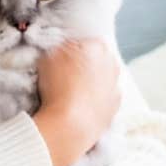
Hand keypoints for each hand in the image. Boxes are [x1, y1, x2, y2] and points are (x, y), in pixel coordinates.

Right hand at [36, 37, 121, 155]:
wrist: (71, 124)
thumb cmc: (58, 86)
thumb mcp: (49, 56)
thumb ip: (59, 47)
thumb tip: (65, 48)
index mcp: (97, 47)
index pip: (83, 41)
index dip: (69, 50)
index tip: (59, 59)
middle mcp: (112, 64)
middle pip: (96, 59)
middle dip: (83, 64)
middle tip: (64, 75)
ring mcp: (116, 87)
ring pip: (101, 78)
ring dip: (90, 82)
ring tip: (70, 93)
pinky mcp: (115, 107)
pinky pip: (104, 98)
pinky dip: (94, 100)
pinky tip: (80, 105)